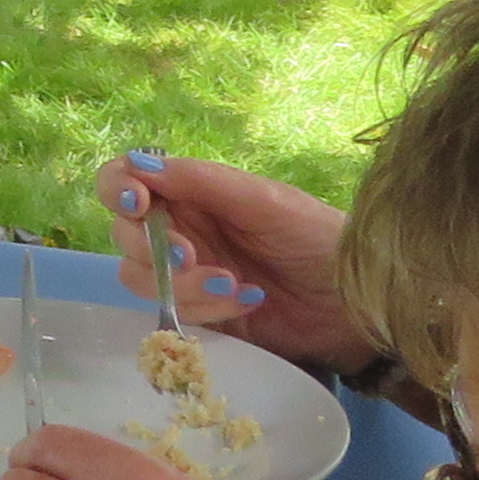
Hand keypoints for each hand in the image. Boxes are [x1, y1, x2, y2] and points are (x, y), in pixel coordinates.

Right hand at [94, 151, 377, 378]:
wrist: (360, 302)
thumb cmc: (320, 238)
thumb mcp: (266, 201)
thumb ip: (203, 181)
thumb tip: (140, 164)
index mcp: (195, 192)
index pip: (127, 180)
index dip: (118, 188)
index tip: (138, 204)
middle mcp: (183, 229)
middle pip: (125, 232)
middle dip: (151, 247)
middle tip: (192, 258)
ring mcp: (187, 275)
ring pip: (139, 276)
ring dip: (180, 284)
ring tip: (233, 287)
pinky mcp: (198, 315)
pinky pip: (169, 313)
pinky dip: (200, 310)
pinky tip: (244, 305)